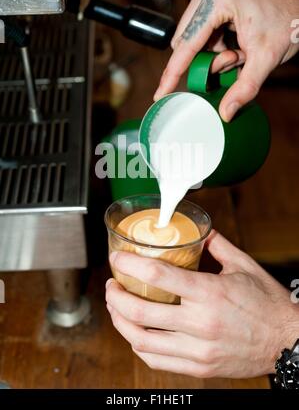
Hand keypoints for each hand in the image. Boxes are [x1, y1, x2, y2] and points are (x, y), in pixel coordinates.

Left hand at [106, 230, 298, 377]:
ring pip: (142, 340)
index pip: (157, 275)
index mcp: (210, 292)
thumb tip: (201, 231)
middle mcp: (201, 323)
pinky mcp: (199, 367)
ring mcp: (198, 349)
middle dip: (115, 296)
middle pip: (140, 312)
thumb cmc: (267, 303)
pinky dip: (138, 345)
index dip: (129, 264)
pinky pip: (156, 360)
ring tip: (116, 307)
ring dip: (120, 322)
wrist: (288, 340)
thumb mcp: (243, 266)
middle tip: (112, 284)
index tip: (116, 258)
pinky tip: (135, 332)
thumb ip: (217, 245)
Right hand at [154, 0, 298, 120]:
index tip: (160, 94)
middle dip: (206, 62)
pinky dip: (216, 49)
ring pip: (192, 43)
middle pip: (186, 44)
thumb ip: (245, 87)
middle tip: (235, 61)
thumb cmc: (287, 23)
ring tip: (239, 52)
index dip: (173, 73)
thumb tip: (225, 114)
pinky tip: (236, 46)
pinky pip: (200, 37)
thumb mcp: (266, 58)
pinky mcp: (210, 1)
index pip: (187, 45)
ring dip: (212, 57)